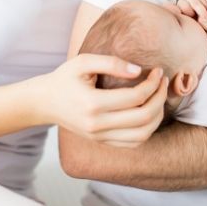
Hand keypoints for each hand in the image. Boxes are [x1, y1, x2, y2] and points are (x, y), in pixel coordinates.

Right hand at [36, 54, 167, 147]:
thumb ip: (111, 62)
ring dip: (157, 116)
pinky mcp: (102, 142)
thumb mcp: (83, 62)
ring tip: (159, 97)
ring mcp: (100, 137)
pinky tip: (149, 112)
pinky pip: (133, 143)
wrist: (44, 102)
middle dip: (160, 98)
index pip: (135, 97)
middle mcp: (97, 125)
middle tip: (162, 82)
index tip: (157, 71)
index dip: (152, 84)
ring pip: (142, 135)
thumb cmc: (64, 78)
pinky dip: (148, 130)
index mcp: (92, 104)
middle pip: (143, 117)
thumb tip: (138, 70)